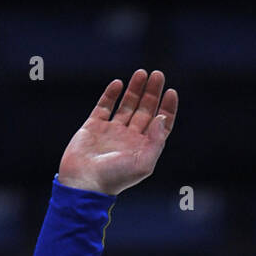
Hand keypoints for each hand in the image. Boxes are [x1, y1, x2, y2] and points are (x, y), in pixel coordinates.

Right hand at [57, 69, 177, 195]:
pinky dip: (111, 94)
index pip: (159, 125)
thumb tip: (161, 118)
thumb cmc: (116, 177)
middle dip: (152, 93)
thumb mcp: (143, 163)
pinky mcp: (93, 126)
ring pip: (126, 105)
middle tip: (158, 75)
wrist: (84, 182)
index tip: (171, 92)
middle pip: (145, 111)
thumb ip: (156, 141)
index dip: (167, 108)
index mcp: (143, 148)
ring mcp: (111, 131)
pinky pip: (104, 106)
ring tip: (142, 73)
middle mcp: (129, 138)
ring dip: (135, 90)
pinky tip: (118, 83)